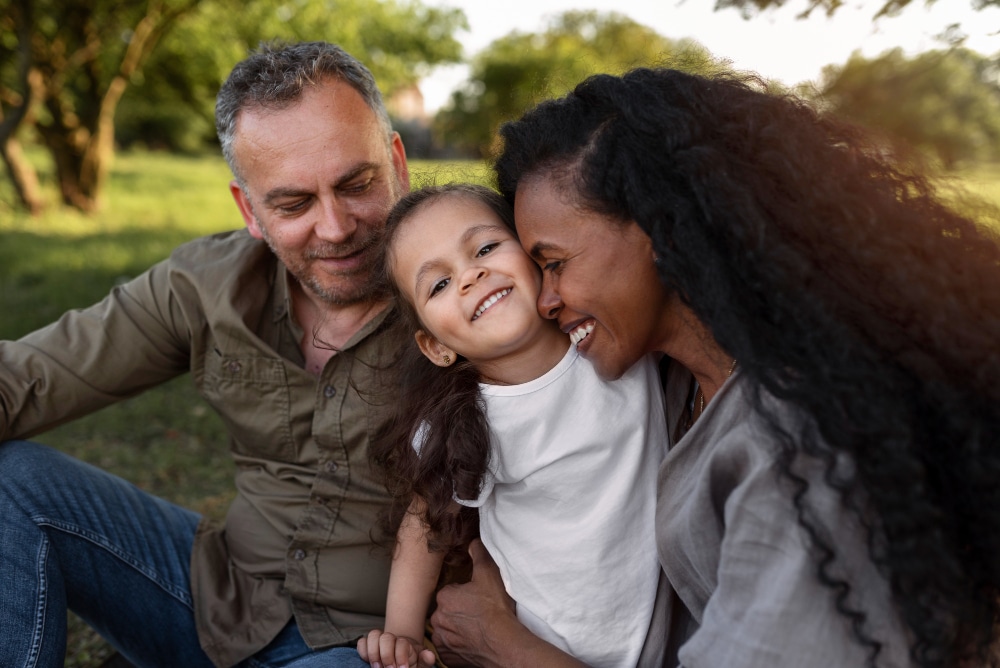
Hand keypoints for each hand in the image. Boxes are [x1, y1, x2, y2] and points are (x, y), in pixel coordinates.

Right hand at [357, 629, 435, 667]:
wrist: (401, 662)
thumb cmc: (411, 664)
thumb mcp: (420, 663)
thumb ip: (425, 660)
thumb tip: (430, 655)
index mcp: (405, 644)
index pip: (402, 643)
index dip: (401, 656)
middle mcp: (392, 639)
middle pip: (386, 637)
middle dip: (386, 655)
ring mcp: (379, 641)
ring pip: (373, 635)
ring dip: (373, 652)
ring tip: (377, 667)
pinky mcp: (368, 646)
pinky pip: (362, 642)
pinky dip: (363, 651)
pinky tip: (368, 662)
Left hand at [429, 539, 518, 667]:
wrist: (503, 643)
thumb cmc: (494, 609)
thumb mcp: (489, 573)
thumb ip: (479, 552)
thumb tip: (472, 541)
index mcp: (444, 597)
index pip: (451, 592)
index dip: (466, 594)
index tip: (478, 598)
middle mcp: (438, 619)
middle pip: (448, 611)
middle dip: (460, 612)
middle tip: (478, 614)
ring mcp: (442, 640)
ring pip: (448, 630)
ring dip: (458, 629)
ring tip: (477, 630)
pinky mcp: (448, 658)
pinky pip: (450, 649)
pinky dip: (459, 647)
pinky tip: (473, 643)